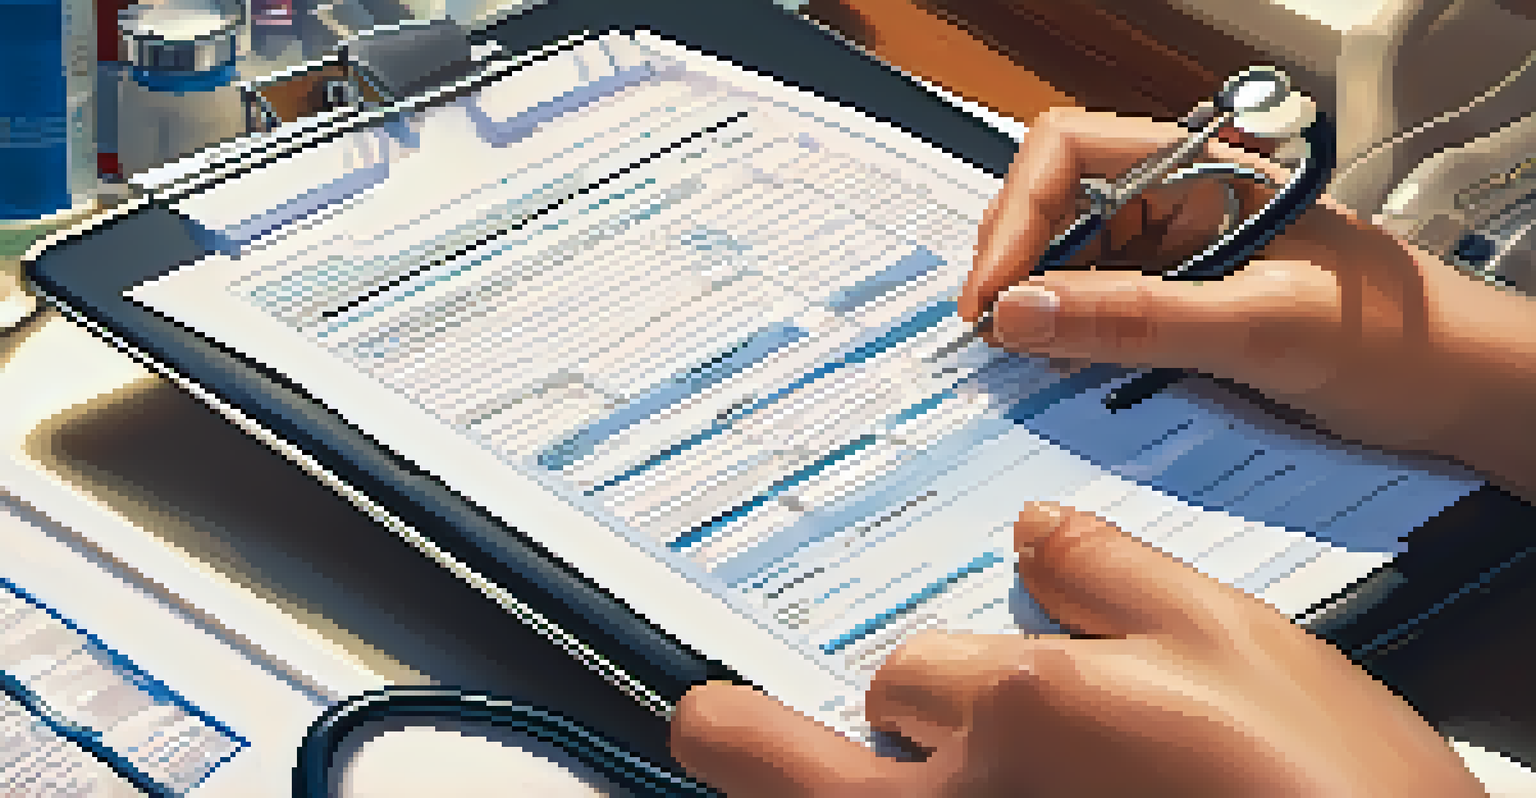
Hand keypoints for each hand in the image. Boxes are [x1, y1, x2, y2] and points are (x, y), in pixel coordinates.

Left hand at [669, 502, 1486, 796]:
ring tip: (724, 739)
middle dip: (744, 737)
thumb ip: (1118, 578)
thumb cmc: (1328, 796)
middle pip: (790, 771)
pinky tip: (901, 782)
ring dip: (795, 781)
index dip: (918, 675)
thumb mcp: (1239, 648)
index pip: (903, 671)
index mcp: (1021, 711)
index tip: (906, 681)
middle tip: (704, 719)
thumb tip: (1038, 532)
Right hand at [963, 107, 1535, 500]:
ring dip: (1034, 301)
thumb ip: (1136, 317)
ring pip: (1068, 255)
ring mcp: (1177, 249)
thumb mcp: (1258, 326)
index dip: (1013, 218)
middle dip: (1011, 260)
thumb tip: (1019, 312)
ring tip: (1023, 356)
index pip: (1067, 151)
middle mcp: (1180, 197)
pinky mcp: (1180, 298)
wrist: (1458, 389)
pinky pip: (1098, 302)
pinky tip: (1064, 365)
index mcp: (1202, 169)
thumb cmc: (1392, 339)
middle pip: (1053, 200)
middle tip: (993, 333)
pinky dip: (1067, 332)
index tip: (990, 297)